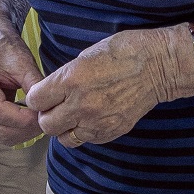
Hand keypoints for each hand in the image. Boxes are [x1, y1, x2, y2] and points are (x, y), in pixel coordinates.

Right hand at [0, 30, 44, 145]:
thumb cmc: (4, 48)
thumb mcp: (22, 61)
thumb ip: (34, 84)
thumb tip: (47, 107)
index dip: (23, 119)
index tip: (43, 116)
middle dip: (26, 130)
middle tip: (46, 122)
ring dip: (22, 133)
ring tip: (39, 121)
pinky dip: (16, 130)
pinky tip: (29, 120)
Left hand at [23, 27, 181, 148]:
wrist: (157, 66)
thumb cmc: (123, 52)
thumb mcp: (85, 56)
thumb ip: (65, 77)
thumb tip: (52, 91)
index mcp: (71, 80)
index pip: (35, 100)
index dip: (37, 98)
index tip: (43, 95)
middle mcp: (81, 104)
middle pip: (46, 124)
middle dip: (47, 116)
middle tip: (56, 107)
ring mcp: (96, 121)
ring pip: (64, 139)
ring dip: (64, 128)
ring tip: (73, 116)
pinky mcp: (110, 131)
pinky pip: (86, 140)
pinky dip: (84, 133)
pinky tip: (91, 119)